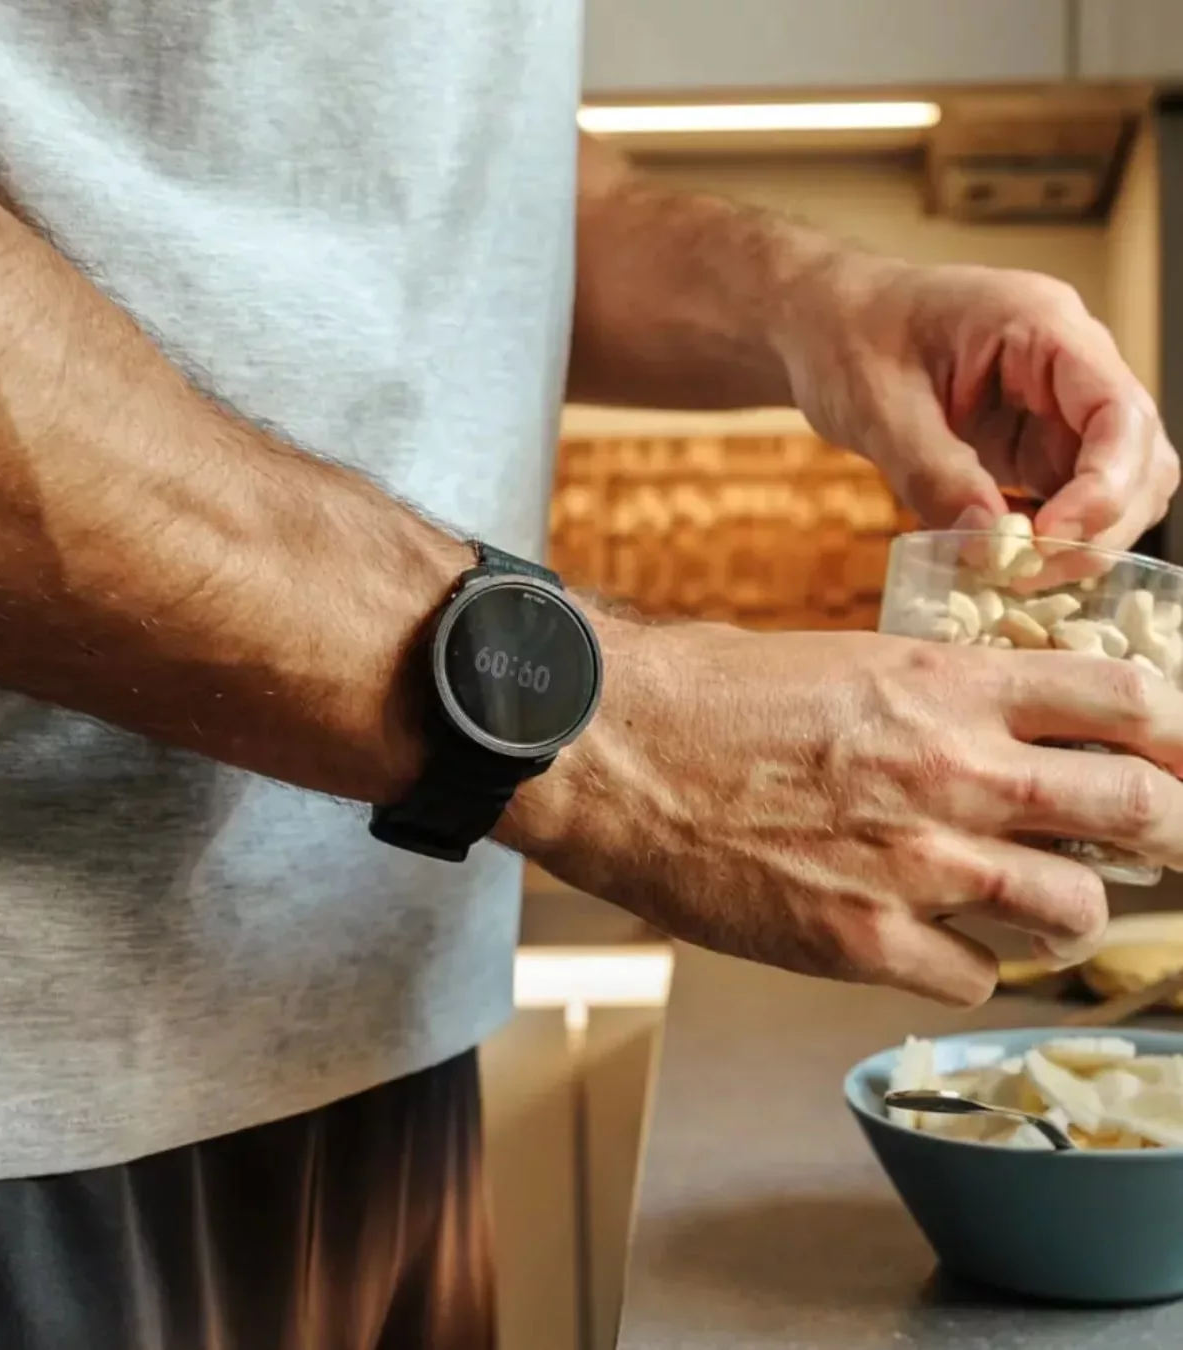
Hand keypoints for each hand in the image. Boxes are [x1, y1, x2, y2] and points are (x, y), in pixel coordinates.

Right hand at [507, 620, 1182, 1005]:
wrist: (606, 749)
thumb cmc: (702, 693)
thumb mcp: (837, 659)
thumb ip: (931, 698)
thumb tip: (996, 728)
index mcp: (945, 684)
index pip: (1127, 700)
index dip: (1176, 733)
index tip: (1177, 757)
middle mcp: (952, 773)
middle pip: (1139, 811)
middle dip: (1169, 831)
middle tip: (1159, 842)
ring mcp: (914, 865)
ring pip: (1073, 911)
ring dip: (1064, 910)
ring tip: (1031, 903)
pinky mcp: (860, 941)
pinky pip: (975, 976)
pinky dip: (968, 962)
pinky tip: (927, 939)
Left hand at [786, 258, 1178, 549]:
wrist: (822, 327)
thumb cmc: (847, 340)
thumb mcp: (877, 406)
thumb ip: (932, 471)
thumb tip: (988, 544)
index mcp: (1042, 327)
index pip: (1118, 410)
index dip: (1104, 485)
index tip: (1049, 538)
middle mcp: (1069, 365)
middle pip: (1137, 456)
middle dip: (1099, 525)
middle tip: (1028, 573)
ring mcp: (1056, 407)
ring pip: (1116, 484)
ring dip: (1081, 539)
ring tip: (1013, 574)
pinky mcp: (1032, 444)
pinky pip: (1069, 498)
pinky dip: (1049, 538)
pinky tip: (1004, 562)